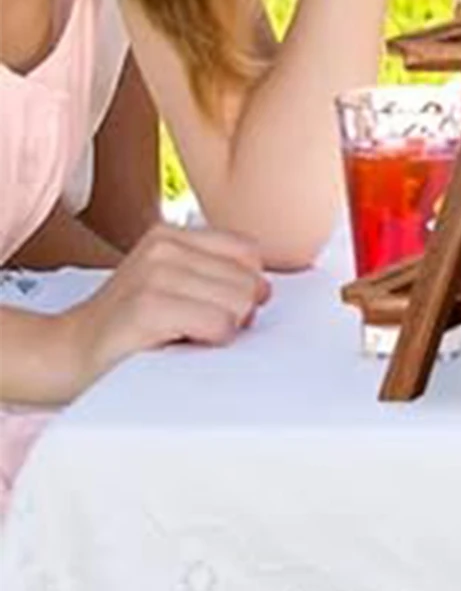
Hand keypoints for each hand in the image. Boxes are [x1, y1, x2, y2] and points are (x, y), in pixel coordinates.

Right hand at [59, 225, 270, 398]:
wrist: (61, 355)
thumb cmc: (126, 330)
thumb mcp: (172, 285)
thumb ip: (214, 275)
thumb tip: (268, 290)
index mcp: (171, 234)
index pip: (250, 255)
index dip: (243, 290)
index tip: (216, 309)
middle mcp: (163, 246)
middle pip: (249, 281)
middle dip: (234, 314)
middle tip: (192, 329)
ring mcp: (154, 274)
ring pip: (239, 303)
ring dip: (220, 331)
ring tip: (179, 335)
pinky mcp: (147, 307)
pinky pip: (220, 325)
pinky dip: (208, 342)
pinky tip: (175, 345)